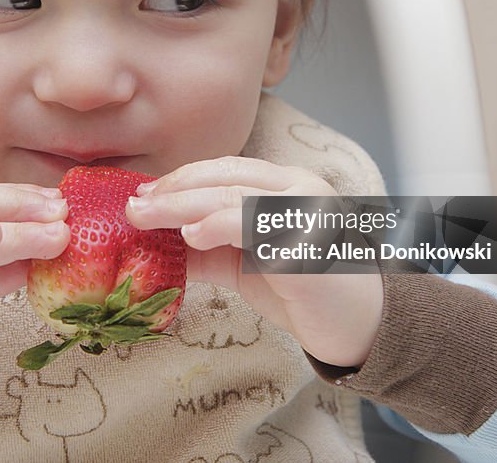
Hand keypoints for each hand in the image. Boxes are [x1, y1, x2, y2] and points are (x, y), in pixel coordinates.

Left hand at [126, 157, 382, 367]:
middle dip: (172, 189)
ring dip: (182, 204)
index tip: (142, 193)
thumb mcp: (246, 262)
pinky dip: (218, 225)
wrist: (363, 328)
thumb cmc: (305, 292)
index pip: (225, 169)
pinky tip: (191, 234)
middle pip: (224, 176)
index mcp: (285, 184)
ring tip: (145, 216)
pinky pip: (256, 225)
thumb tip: (153, 243)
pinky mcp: (309, 242)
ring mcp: (305, 211)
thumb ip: (208, 247)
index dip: (180, 178)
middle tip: (133, 205)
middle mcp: (298, 188)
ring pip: (233, 194)